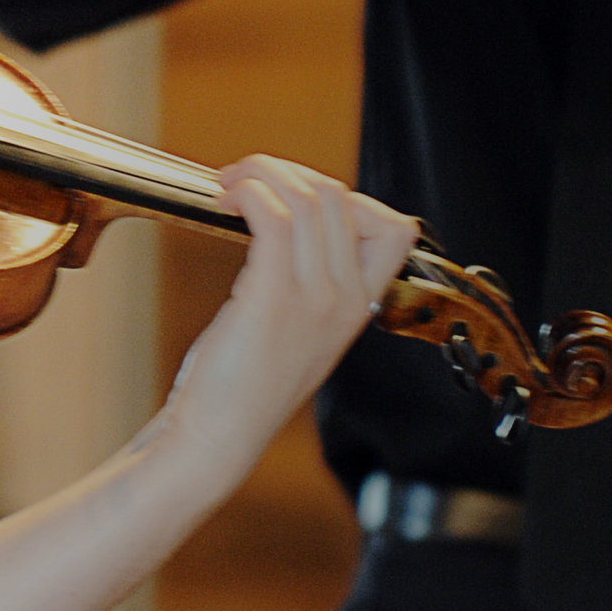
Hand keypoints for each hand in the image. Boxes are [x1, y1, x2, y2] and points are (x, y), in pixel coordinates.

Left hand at [154, 157, 416, 478]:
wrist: (216, 438)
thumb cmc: (241, 389)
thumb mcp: (296, 335)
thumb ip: (308, 290)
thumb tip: (284, 230)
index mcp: (358, 307)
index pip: (394, 229)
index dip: (349, 198)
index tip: (299, 197)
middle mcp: (345, 299)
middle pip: (341, 197)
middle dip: (289, 172)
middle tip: (245, 179)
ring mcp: (313, 298)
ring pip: (308, 196)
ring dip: (262, 173)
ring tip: (228, 185)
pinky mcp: (272, 296)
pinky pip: (273, 214)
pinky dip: (248, 191)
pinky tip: (222, 200)